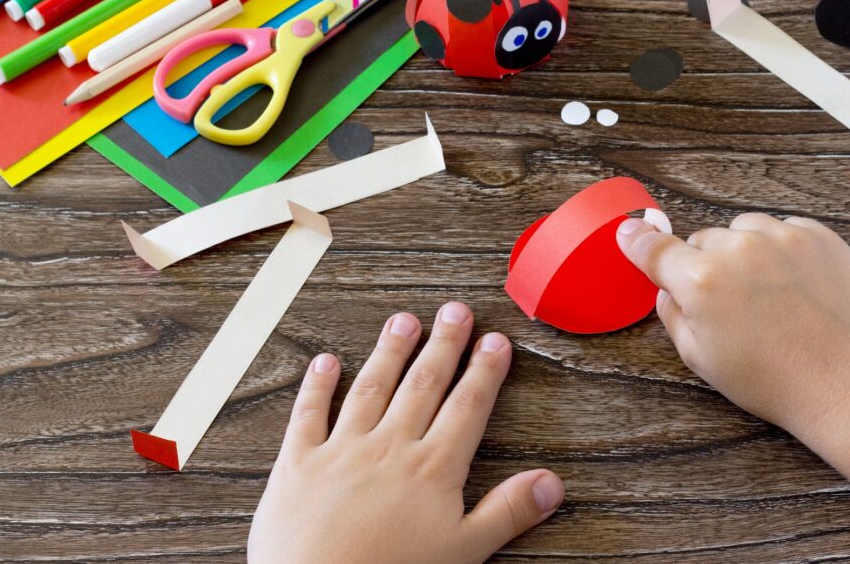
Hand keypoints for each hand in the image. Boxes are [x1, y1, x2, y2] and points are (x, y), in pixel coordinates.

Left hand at [248, 302, 564, 563]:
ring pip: (370, 388)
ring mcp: (341, 451)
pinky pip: (307, 414)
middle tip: (455, 310)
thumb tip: (551, 483)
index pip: (467, 407)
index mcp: (431, 469)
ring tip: (404, 321)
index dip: (484, 371)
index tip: (495, 341)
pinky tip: (325, 362)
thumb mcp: (464, 552)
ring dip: (390, 351)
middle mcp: (389, 448)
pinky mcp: (298, 464)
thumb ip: (506, 513)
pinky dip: (316, 386)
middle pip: (423, 385)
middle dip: (443, 345)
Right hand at [616, 213, 849, 437]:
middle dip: (707, 264)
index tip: (630, 233)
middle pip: (703, 240)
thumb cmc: (773, 379)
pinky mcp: (818, 236)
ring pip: (742, 230)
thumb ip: (672, 314)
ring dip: (744, 252)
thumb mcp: (701, 359)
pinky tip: (793, 287)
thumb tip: (665, 286)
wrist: (846, 382)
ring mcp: (782, 238)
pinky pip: (783, 230)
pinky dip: (781, 250)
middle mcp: (738, 250)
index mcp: (701, 281)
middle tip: (730, 303)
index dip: (639, 242)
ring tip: (766, 294)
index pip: (655, 248)